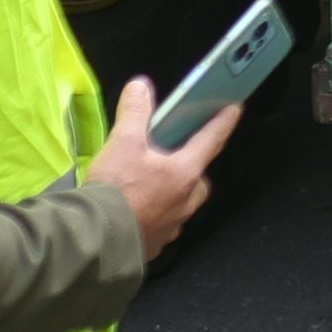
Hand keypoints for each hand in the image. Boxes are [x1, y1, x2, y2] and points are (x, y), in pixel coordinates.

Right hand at [90, 75, 239, 259]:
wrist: (95, 241)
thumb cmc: (115, 189)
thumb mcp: (123, 144)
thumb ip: (134, 113)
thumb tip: (140, 86)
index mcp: (185, 173)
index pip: (211, 140)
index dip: (223, 122)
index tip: (235, 110)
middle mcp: (186, 201)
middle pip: (198, 178)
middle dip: (192, 166)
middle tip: (174, 157)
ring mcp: (173, 225)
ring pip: (183, 203)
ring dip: (173, 193)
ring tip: (150, 185)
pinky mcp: (157, 244)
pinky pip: (164, 224)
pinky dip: (156, 215)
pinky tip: (137, 212)